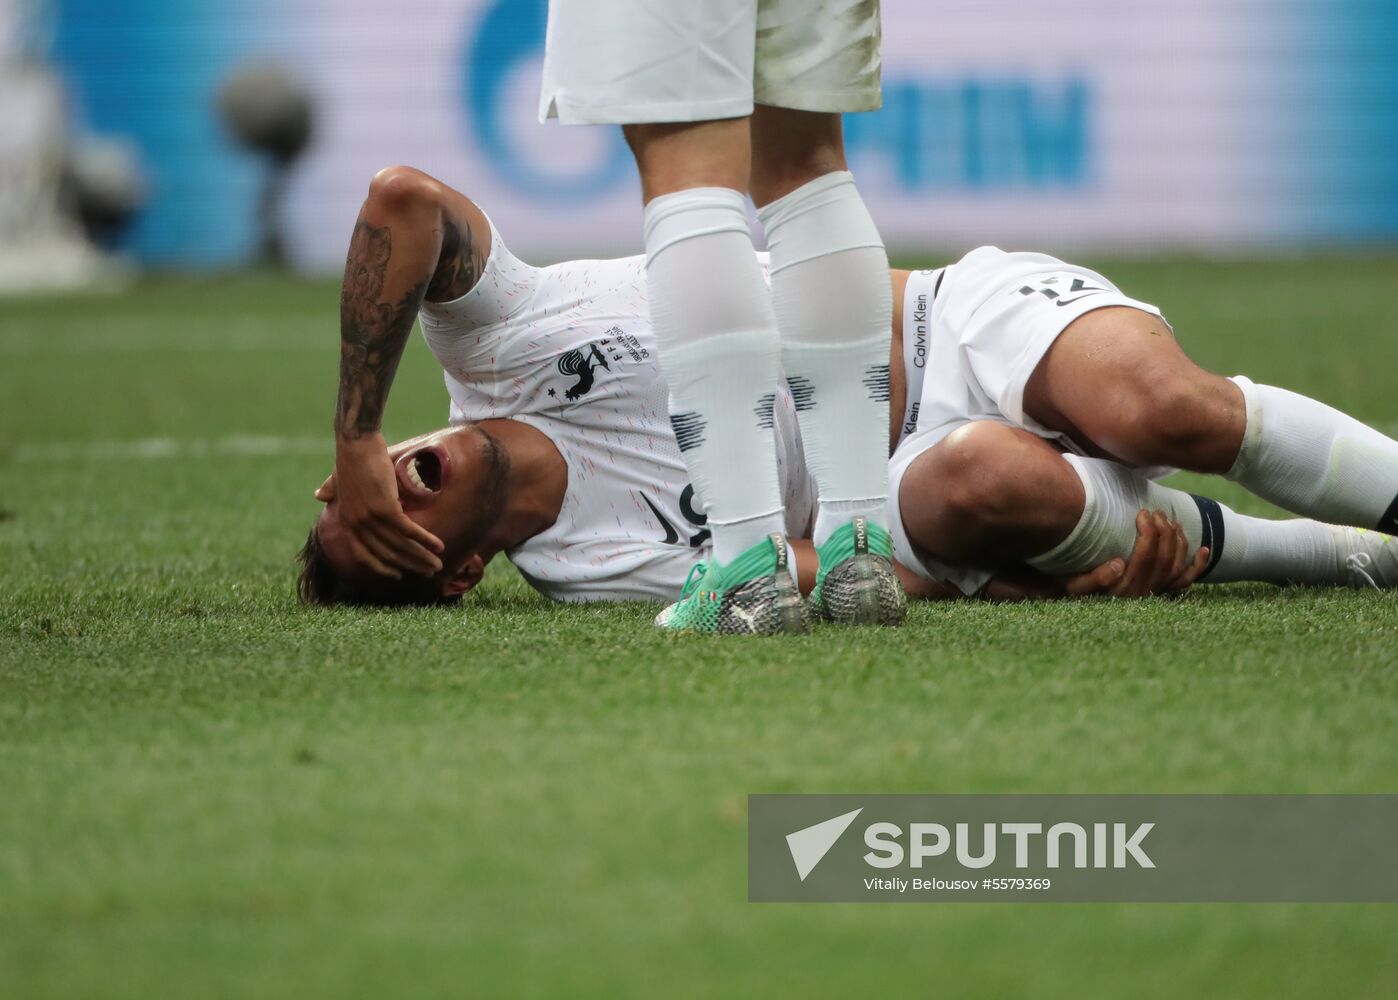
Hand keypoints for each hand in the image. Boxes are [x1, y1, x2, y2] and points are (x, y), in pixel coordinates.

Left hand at [326, 433, 443, 578]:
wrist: (356, 441)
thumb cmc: (349, 455)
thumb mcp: (338, 477)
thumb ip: (331, 489)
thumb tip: (319, 495)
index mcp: (347, 519)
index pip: (363, 554)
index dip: (382, 566)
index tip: (397, 574)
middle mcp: (358, 523)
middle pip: (387, 553)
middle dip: (409, 565)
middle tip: (427, 573)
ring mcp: (370, 517)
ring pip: (400, 545)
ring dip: (421, 557)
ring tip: (437, 565)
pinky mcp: (385, 508)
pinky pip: (408, 530)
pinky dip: (425, 540)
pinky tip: (438, 546)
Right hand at [1064, 509, 1208, 597]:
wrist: (1078, 597)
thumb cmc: (1072, 584)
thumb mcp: (1073, 583)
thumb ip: (1094, 577)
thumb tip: (1119, 564)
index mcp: (1124, 589)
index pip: (1145, 558)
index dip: (1148, 533)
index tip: (1142, 513)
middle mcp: (1142, 592)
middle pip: (1164, 559)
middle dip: (1163, 531)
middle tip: (1156, 511)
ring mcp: (1153, 592)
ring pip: (1176, 566)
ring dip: (1178, 540)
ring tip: (1170, 520)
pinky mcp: (1160, 591)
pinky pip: (1184, 581)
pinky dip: (1197, 566)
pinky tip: (1204, 550)